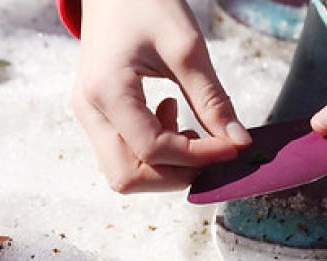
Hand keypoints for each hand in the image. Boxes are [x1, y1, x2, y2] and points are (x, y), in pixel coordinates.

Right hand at [71, 0, 251, 193]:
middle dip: (175, 173)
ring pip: (123, 170)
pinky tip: (171, 114)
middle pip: (127, 176)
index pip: (152, 150)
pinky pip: (122, 150)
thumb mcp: (186, 47)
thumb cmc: (146, 1)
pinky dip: (153, 149)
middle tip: (210, 149)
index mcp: (106, 91)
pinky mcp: (96, 111)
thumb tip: (238, 141)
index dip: (198, 157)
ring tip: (189, 126)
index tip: (232, 147)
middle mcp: (89, 109)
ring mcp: (88, 113)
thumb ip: (211, 99)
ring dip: (163, 164)